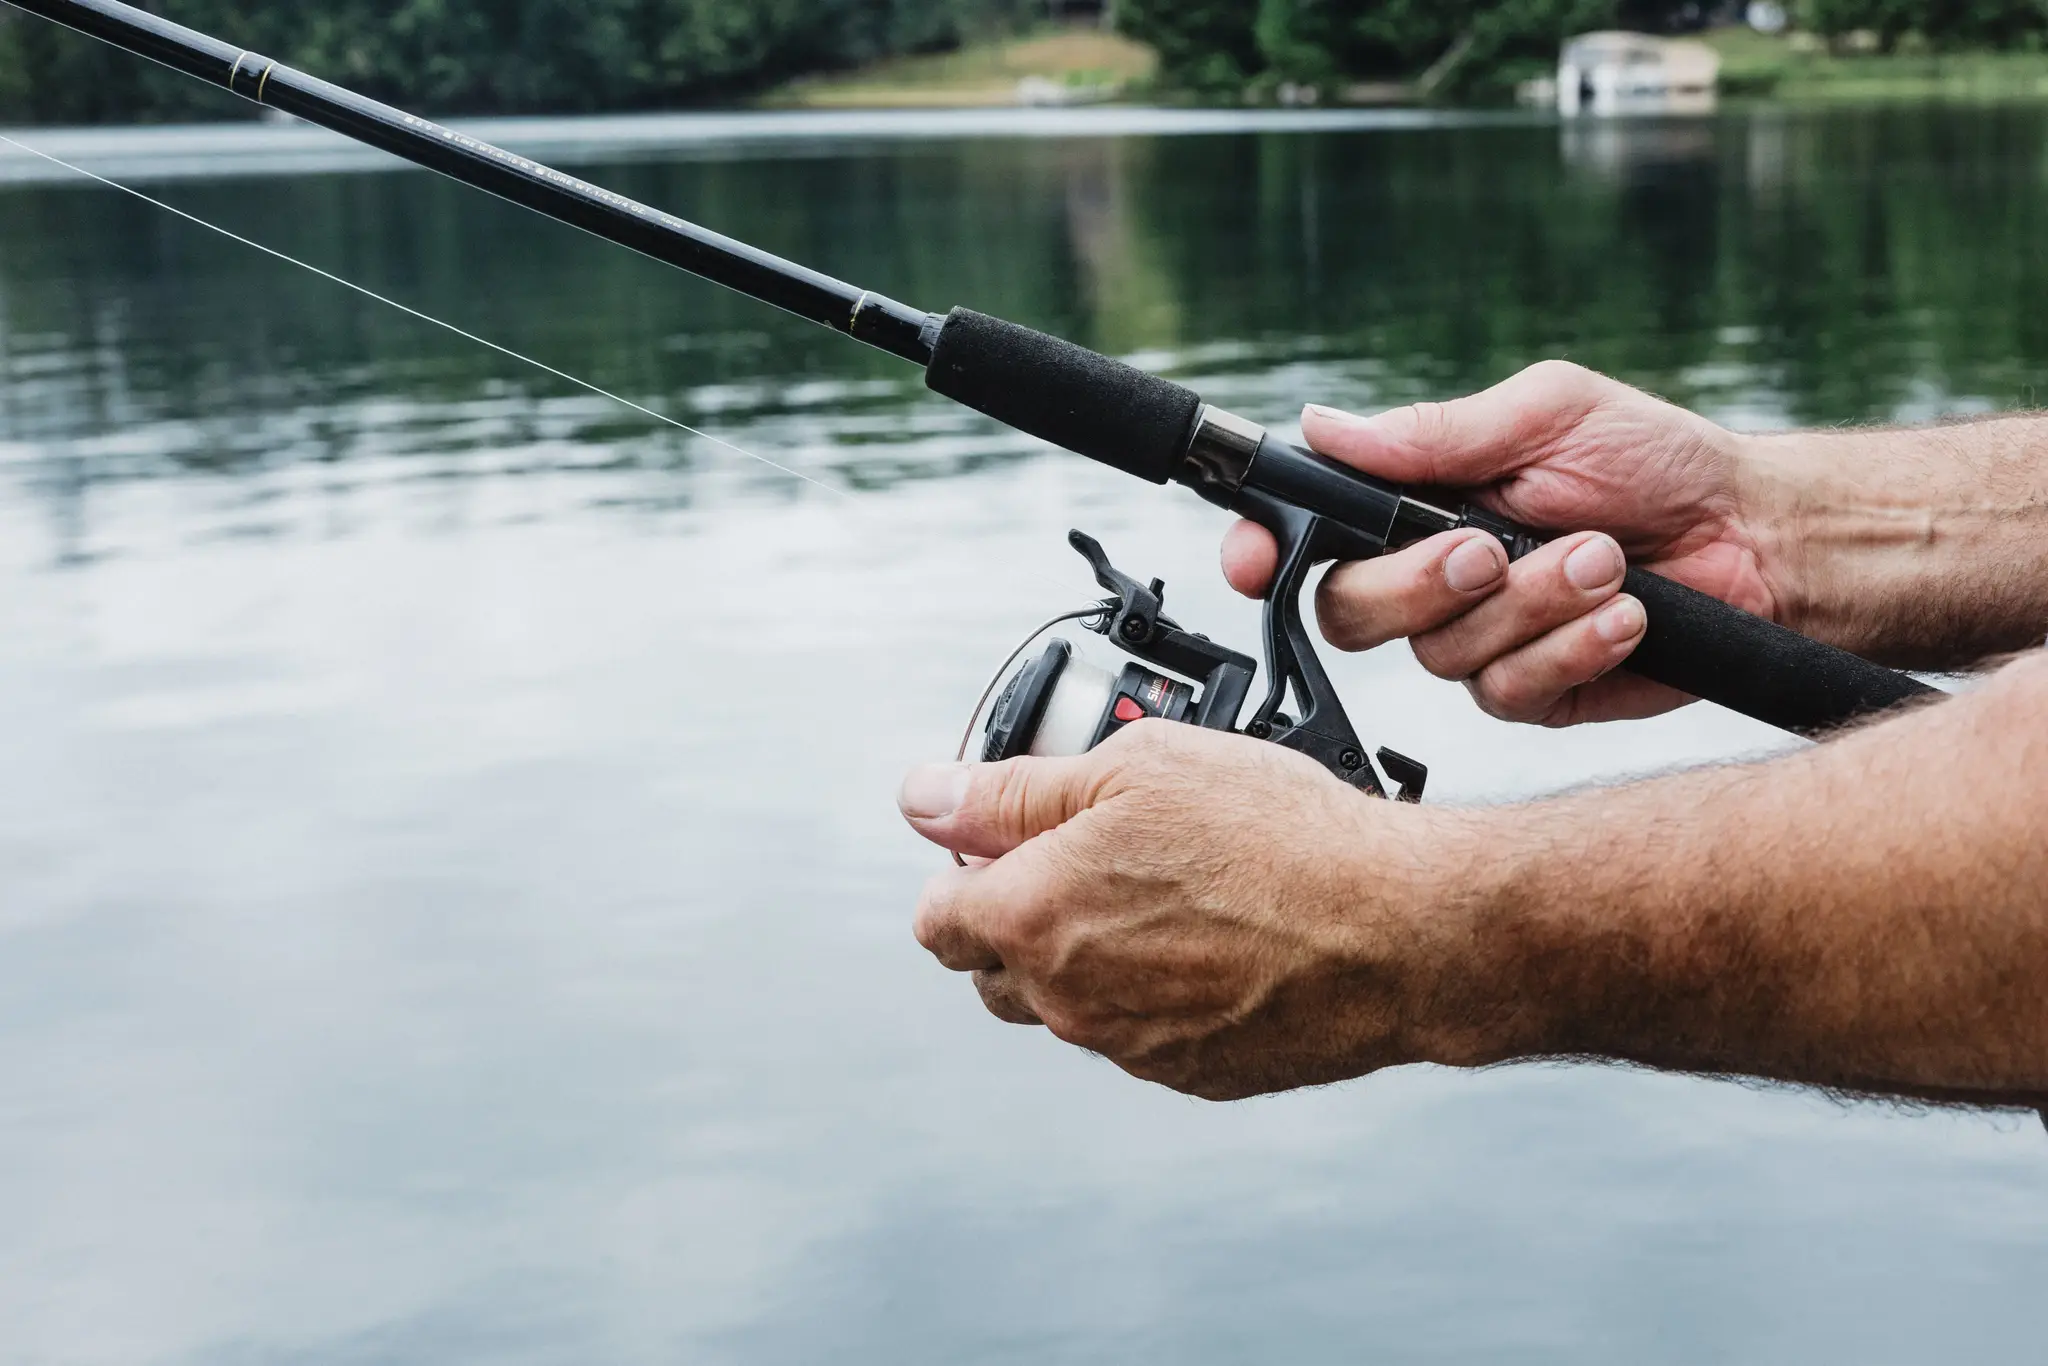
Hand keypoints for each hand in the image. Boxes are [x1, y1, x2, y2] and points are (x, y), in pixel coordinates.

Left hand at [898, 723, 1481, 1101]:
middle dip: (1015, 916)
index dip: (961, 869)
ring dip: (1084, 955)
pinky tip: (1208, 939)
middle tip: (1086, 858)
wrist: (1394, 929)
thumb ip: (1010, 791)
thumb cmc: (1274, 838)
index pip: (937, 918)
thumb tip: (926, 797)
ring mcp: (1128, 1045)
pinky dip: (1151, 991)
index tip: (1003, 840)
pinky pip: (1137, 1031)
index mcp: (1032, 917)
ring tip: (1160, 893)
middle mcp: (1066, 998)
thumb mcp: (1131, 769)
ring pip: (1067, 1003)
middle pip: (993, 969)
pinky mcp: (1189, 1073)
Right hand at [1223, 362, 1782, 725]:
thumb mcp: (1548, 415)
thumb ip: (1435, 433)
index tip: (1254, 559)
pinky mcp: (1533, 694)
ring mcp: (1480, 642)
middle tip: (1492, 546)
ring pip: (1440, 655)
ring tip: (1606, 560)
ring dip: (1532, 603)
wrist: (1761, 541)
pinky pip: (1509, 693)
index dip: (1264, 551)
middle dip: (1421, 583)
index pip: (1311, 533)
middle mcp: (1434, 580)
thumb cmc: (1660, 463)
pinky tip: (1625, 615)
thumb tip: (1324, 423)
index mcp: (1418, 504)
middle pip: (1350, 611)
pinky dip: (1572, 647)